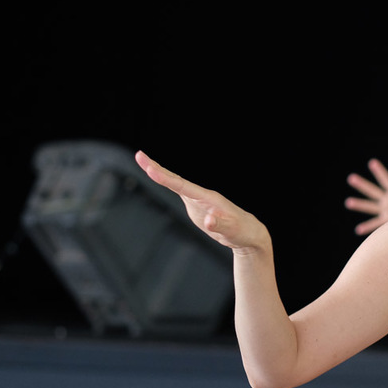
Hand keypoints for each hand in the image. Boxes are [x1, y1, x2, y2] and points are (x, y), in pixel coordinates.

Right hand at [135, 150, 269, 251]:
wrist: (247, 232)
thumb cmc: (242, 231)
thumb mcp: (232, 230)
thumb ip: (220, 225)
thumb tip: (209, 221)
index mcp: (209, 198)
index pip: (184, 186)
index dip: (167, 178)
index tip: (151, 170)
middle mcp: (201, 195)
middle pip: (176, 179)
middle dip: (157, 168)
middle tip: (139, 155)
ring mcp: (197, 199)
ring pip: (175, 183)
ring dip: (159, 172)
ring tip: (142, 160)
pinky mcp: (195, 205)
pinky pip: (178, 191)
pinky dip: (166, 182)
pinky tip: (157, 175)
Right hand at [345, 158, 387, 235]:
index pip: (386, 180)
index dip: (380, 172)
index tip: (372, 162)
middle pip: (373, 191)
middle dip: (363, 185)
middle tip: (351, 178)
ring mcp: (386, 212)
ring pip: (370, 207)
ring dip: (360, 204)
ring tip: (348, 202)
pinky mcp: (387, 222)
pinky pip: (375, 225)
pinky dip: (367, 228)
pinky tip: (358, 230)